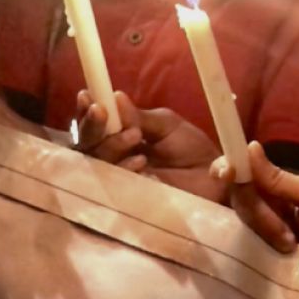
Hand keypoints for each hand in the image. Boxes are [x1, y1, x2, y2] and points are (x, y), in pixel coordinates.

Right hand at [75, 90, 225, 201]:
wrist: (213, 178)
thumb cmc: (190, 149)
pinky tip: (141, 161)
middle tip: (104, 112)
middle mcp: (112, 159)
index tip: (88, 97)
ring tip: (136, 135)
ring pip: (95, 164)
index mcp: (119, 136)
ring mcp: (117, 181)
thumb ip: (140, 117)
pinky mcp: (128, 201)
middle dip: (93, 127)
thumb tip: (115, 98)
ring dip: (110, 144)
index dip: (86, 112)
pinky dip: (123, 168)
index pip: (93, 126)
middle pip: (85, 145)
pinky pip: (112, 187)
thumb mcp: (167, 125)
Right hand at [214, 142, 298, 261]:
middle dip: (256, 210)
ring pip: (233, 222)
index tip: (228, 173)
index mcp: (272, 188)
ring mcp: (251, 236)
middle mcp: (257, 208)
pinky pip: (234, 249)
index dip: (226, 169)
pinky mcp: (250, 262)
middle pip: (234, 196)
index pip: (237, 172)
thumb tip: (250, 147)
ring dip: (262, 230)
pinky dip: (249, 249)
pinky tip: (271, 255)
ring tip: (291, 246)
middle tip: (288, 235)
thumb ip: (280, 178)